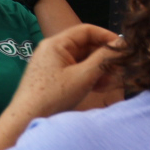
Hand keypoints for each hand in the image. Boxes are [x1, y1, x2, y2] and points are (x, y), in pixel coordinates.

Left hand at [8, 25, 123, 121]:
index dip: (107, 37)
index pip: (87, 30)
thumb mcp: (84, 75)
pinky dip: (89, 77)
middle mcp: (53, 50)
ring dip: (99, 69)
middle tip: (119, 69)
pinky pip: (76, 70)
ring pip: (83, 60)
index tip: (124, 48)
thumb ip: (105, 57)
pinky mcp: (53, 77)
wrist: (26, 119)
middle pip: (86, 46)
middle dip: (104, 57)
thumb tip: (123, 43)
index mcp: (56, 44)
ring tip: (109, 82)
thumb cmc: (54, 95)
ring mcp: (53, 64)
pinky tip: (99, 88)